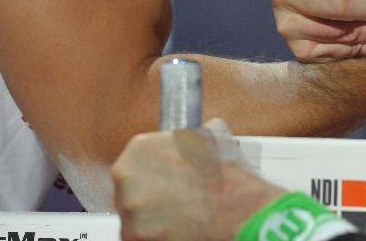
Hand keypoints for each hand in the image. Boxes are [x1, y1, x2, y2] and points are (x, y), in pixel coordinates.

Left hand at [113, 119, 284, 240]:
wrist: (238, 214)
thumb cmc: (226, 179)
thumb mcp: (211, 140)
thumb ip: (191, 138)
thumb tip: (197, 134)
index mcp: (141, 147)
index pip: (136, 160)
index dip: (153, 171)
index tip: (163, 179)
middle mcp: (127, 176)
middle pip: (129, 189)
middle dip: (149, 195)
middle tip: (174, 200)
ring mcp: (129, 210)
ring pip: (133, 216)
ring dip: (152, 218)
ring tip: (180, 217)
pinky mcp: (134, 238)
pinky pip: (140, 237)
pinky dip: (155, 236)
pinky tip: (177, 230)